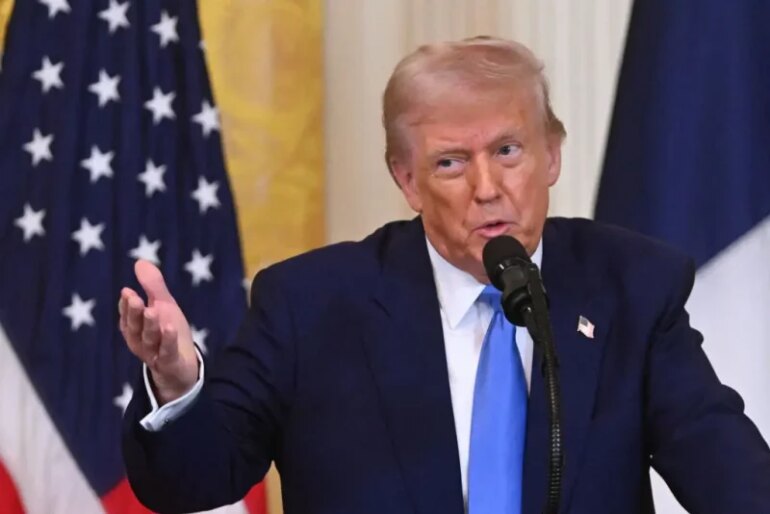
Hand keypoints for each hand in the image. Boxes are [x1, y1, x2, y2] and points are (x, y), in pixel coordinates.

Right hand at [118, 260, 198, 404]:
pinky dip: (168, 341)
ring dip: (150, 326)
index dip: (126, 305)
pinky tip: (170, 328)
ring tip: (152, 311)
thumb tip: (139, 261)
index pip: (127, 316)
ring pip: (149, 340)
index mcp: (136, 328)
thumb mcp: (163, 307)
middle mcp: (140, 342)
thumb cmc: (169, 334)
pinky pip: (167, 353)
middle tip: (134, 298)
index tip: (127, 291)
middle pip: (135, 328)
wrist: (182, 368)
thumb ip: (152, 287)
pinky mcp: (169, 363)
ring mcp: (154, 354)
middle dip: (134, 313)